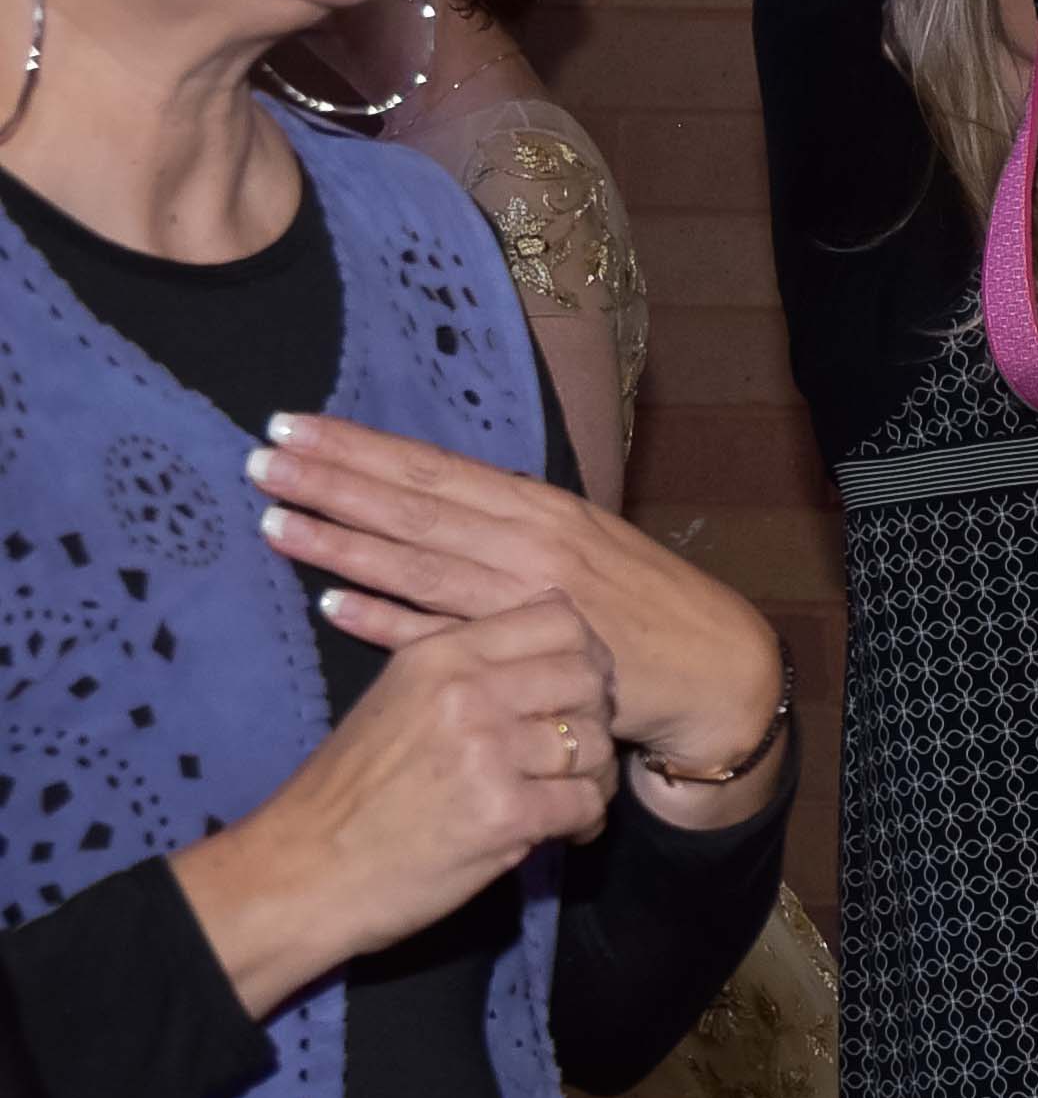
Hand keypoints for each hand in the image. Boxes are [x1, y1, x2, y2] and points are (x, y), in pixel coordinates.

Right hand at [165, 598, 625, 1012]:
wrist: (302, 870)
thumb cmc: (352, 791)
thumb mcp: (398, 701)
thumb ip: (470, 671)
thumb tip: (558, 633)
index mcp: (439, 653)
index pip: (559, 619)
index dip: (585, 657)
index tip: (574, 693)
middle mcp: (467, 690)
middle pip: (589, 678)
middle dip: (595, 718)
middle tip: (574, 754)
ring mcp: (488, 750)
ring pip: (596, 743)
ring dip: (593, 777)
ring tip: (565, 798)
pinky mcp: (505, 812)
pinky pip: (588, 804)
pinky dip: (585, 824)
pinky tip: (560, 833)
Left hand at [249, 413, 785, 799]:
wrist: (718, 671)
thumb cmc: (644, 602)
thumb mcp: (588, 539)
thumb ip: (512, 520)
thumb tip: (434, 494)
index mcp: (543, 508)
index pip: (434, 469)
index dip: (360, 448)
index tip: (292, 426)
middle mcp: (533, 546)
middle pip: (414, 509)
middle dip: (333, 483)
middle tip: (259, 462)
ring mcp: (530, 603)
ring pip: (420, 566)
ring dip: (342, 545)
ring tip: (272, 522)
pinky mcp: (531, 662)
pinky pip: (446, 638)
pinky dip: (389, 622)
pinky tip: (333, 606)